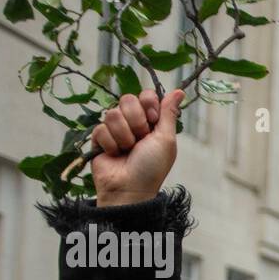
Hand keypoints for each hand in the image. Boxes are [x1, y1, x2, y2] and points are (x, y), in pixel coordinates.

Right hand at [92, 88, 184, 206]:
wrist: (129, 188)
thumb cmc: (152, 168)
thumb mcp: (166, 140)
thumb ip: (169, 114)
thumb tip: (179, 91)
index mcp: (152, 122)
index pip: (146, 95)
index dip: (148, 104)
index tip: (152, 120)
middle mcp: (133, 123)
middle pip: (127, 99)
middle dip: (135, 121)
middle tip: (140, 139)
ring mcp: (115, 130)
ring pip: (112, 113)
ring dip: (123, 135)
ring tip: (127, 150)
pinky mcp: (99, 138)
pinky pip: (100, 128)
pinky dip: (110, 144)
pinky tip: (114, 155)